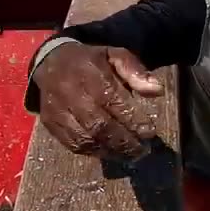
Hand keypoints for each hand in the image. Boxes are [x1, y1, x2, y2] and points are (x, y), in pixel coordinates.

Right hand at [33, 42, 164, 159]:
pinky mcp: (51, 123)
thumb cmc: (90, 61)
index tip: (150, 132)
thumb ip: (136, 71)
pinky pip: (73, 144)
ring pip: (87, 139)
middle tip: (143, 150)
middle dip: (125, 141)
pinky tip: (110, 153)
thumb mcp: (115, 55)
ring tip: (131, 155)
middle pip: (101, 126)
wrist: (51, 63)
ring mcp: (59, 111)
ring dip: (112, 151)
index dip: (134, 120)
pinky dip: (94, 152)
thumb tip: (158, 91)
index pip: (115, 102)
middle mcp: (73, 94)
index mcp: (91, 75)